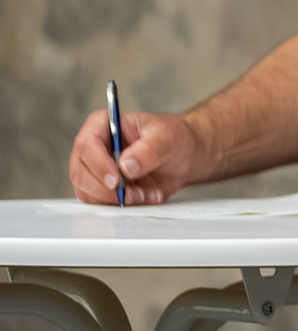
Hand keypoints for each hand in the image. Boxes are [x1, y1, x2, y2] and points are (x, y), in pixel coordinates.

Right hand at [69, 110, 203, 205]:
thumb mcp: (167, 138)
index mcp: (103, 124)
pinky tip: (145, 196)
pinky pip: (101, 203)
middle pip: (80, 173)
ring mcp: (94, 169)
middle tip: (135, 194)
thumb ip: (148, 150)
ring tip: (146, 194)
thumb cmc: (173, 138)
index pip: (87, 144)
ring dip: (116, 200)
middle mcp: (93, 147)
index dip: (98, 164)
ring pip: (87, 192)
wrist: (182, 155)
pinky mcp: (101, 187)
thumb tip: (126, 166)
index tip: (116, 180)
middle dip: (107, 190)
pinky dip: (122, 205)